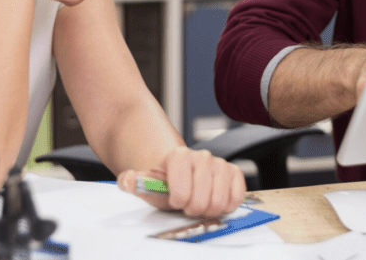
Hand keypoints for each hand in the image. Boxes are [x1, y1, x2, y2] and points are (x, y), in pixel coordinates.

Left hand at [116, 147, 245, 216]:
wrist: (180, 175)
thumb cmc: (164, 183)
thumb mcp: (146, 183)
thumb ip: (132, 182)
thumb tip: (128, 179)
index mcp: (179, 156)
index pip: (181, 192)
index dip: (177, 201)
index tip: (174, 200)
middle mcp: (202, 156)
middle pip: (202, 200)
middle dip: (193, 209)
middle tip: (187, 206)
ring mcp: (220, 163)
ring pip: (220, 201)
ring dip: (209, 210)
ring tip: (200, 204)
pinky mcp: (235, 173)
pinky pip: (237, 196)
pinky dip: (227, 205)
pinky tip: (215, 202)